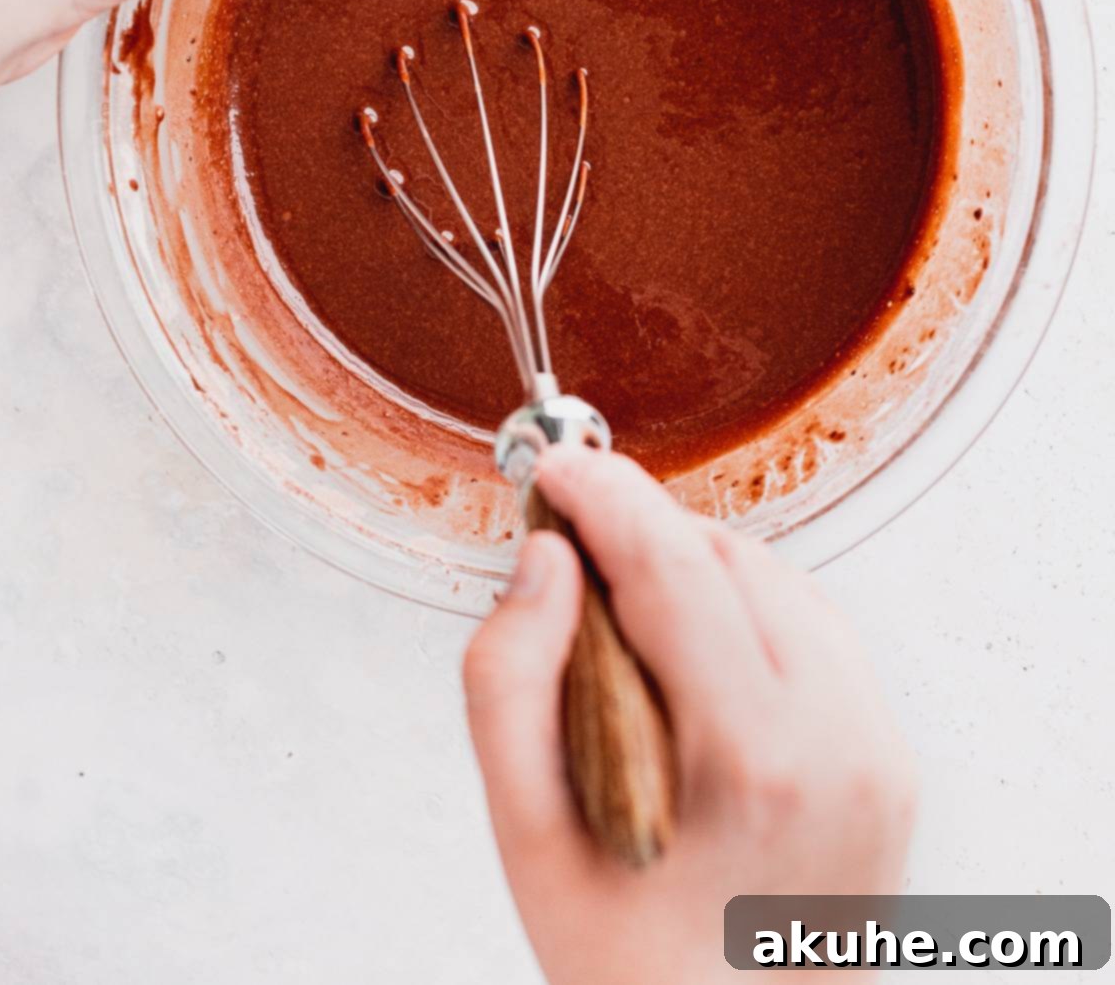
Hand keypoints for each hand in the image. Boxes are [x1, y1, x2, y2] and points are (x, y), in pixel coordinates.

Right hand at [464, 449, 916, 984]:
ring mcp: (877, 748)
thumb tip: (546, 561)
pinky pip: (815, 631)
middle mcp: (837, 739)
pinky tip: (697, 659)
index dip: (605, 495)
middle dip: (642, 534)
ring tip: (628, 622)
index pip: (673, 565)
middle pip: (727, 560)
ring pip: (778, 581)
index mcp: (751, 756)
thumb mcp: (527, 833)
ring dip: (696, 572)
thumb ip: (511, 678)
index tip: (555, 467)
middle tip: (571, 557)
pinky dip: (749, 615)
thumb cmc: (628, 965)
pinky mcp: (891, 757)